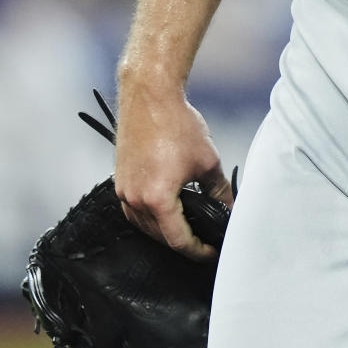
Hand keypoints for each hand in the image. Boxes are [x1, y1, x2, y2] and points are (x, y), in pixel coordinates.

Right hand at [115, 76, 232, 260]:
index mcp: (157, 199)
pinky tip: (167, 206)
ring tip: (188, 223)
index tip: (211, 251)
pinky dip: (151, 214)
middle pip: (160, 236)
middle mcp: (136, 200)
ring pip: (145, 225)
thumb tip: (228, 208)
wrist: (150, 96)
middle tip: (204, 238)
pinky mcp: (120, 180)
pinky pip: (135, 209)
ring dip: (165, 228)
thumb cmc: (177, 124)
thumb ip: (218, 191)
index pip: (179, 240)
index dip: (198, 250)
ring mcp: (124, 191)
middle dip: (183, 240)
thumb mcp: (207, 161)